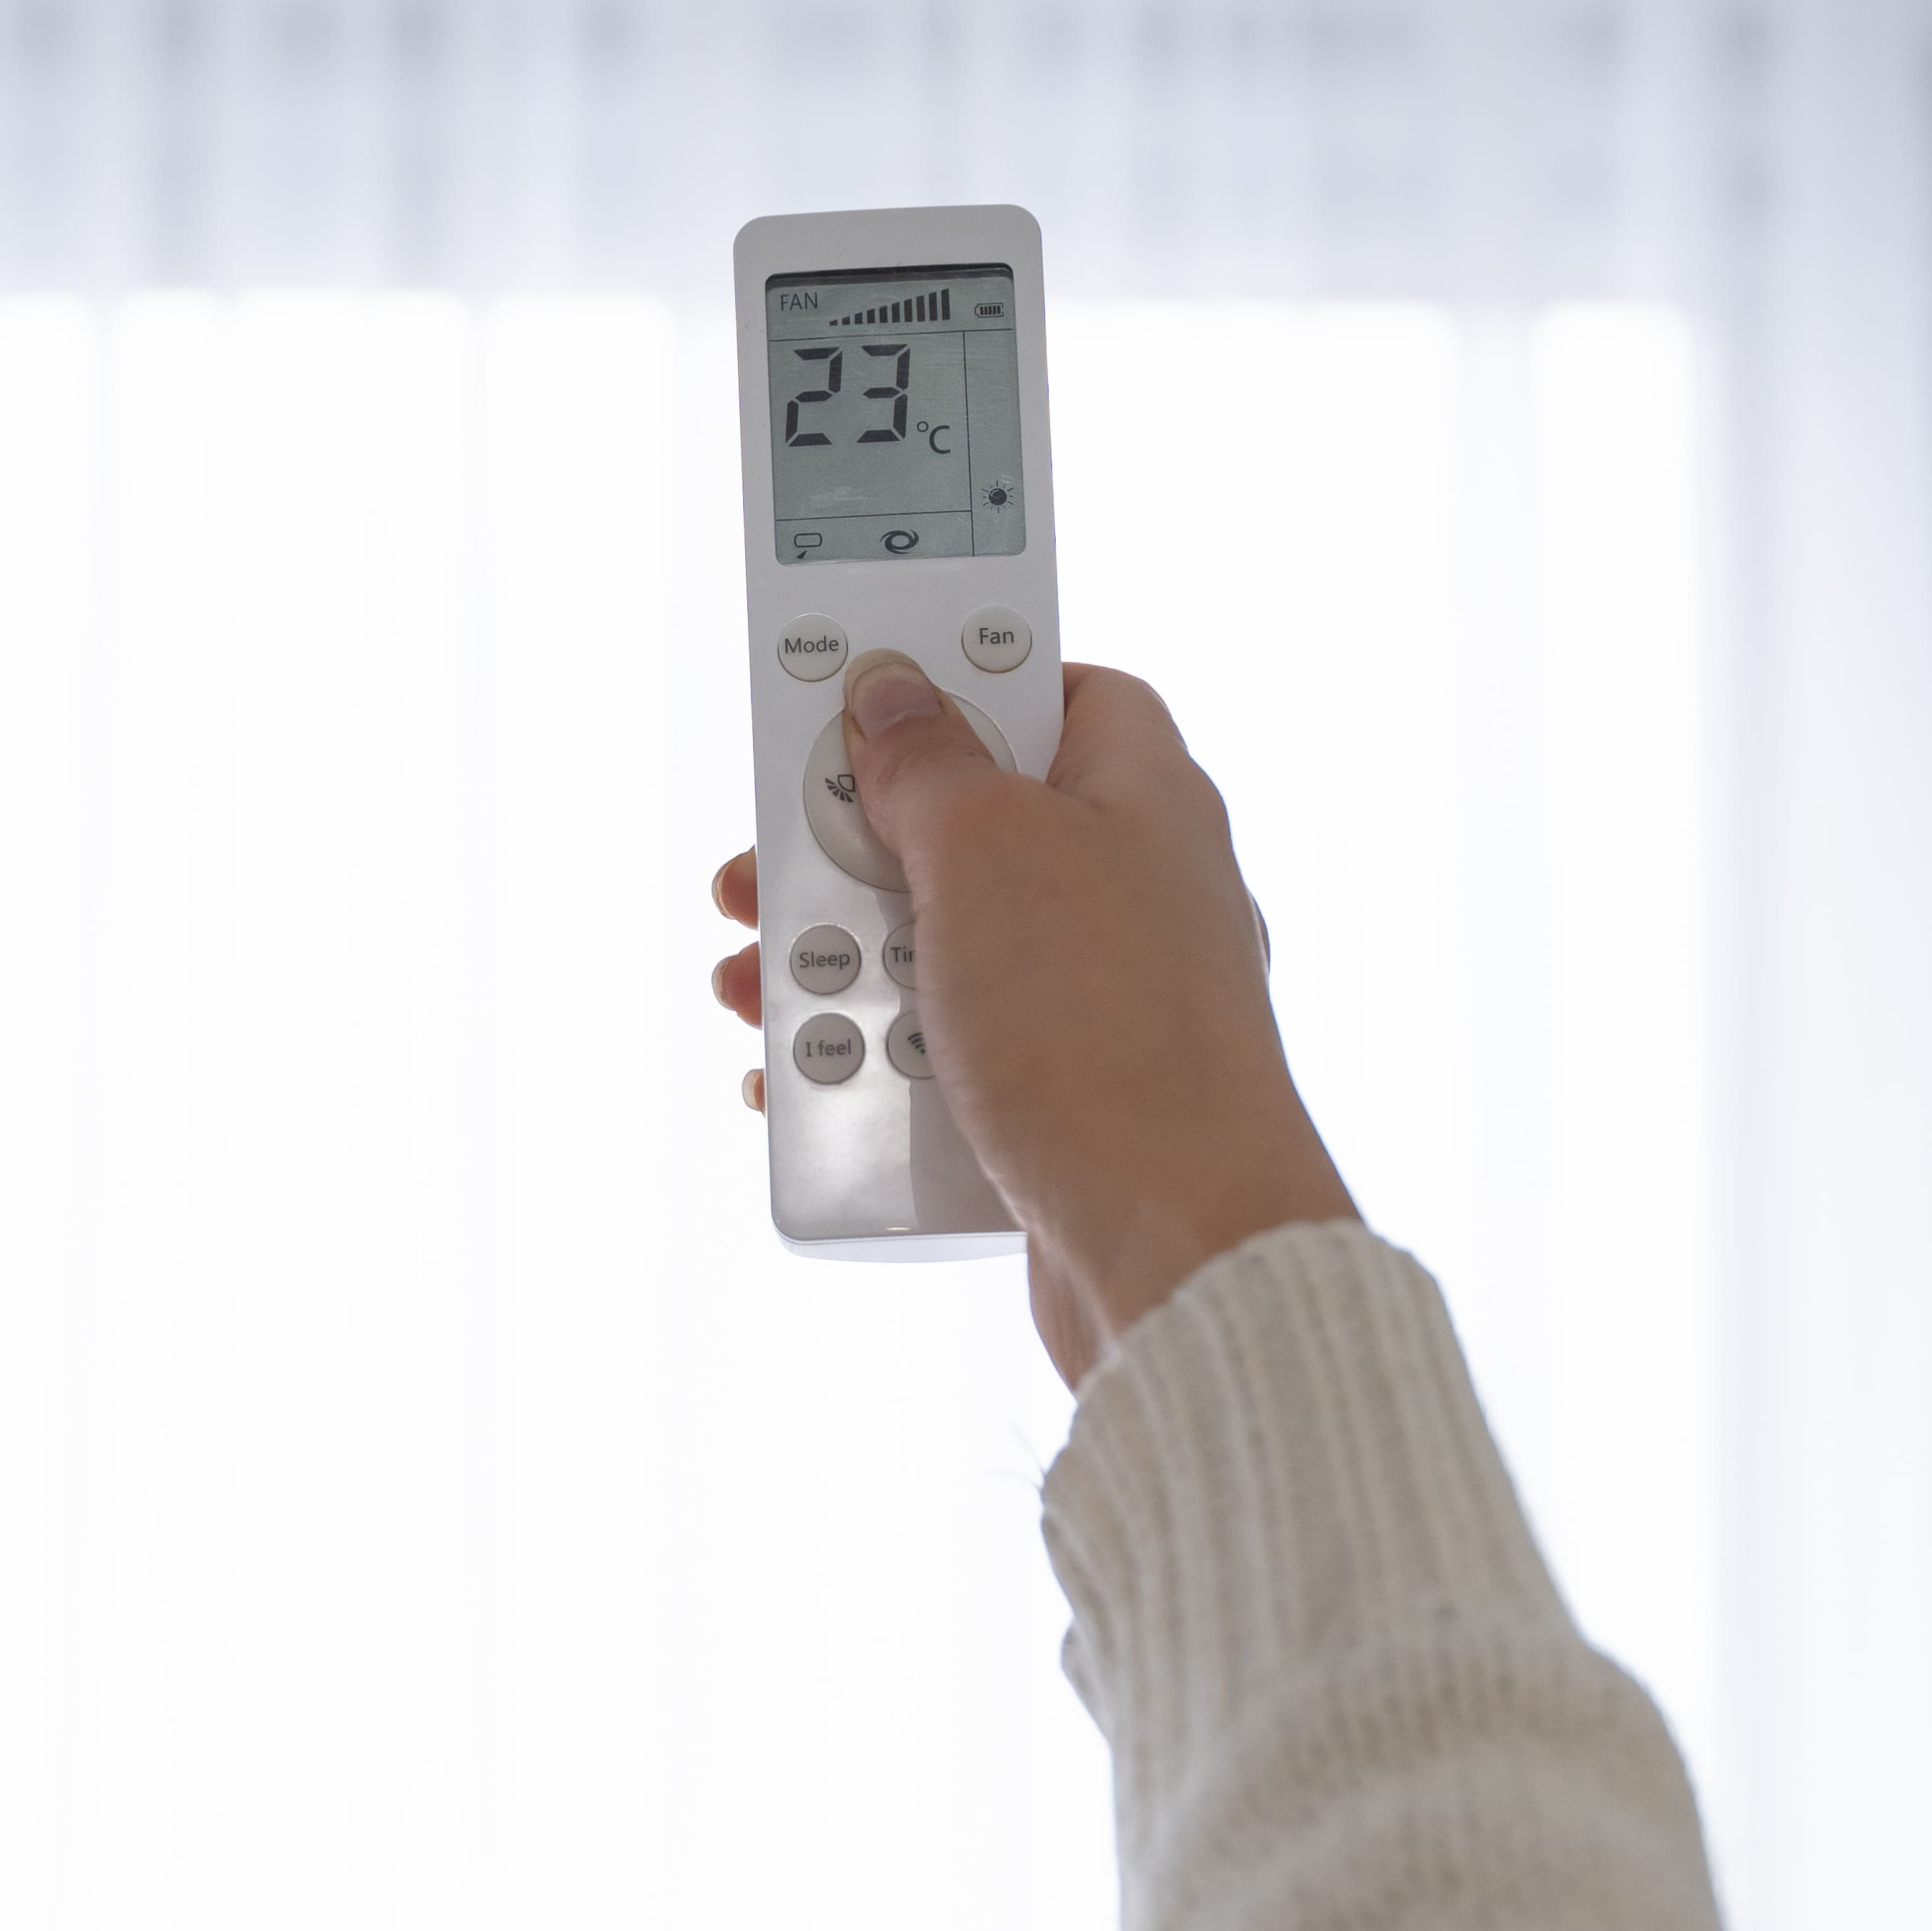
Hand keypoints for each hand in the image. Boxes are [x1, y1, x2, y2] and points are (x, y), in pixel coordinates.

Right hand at [710, 656, 1354, 1384]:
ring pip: (941, 951)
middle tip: (759, 869)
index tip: (856, 697)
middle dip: (847, 854)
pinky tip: (804, 1083)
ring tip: (755, 988)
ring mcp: (1099, 1004)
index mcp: (1143, 795)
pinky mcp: (1064, 1103)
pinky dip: (874, 1065)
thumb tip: (895, 692)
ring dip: (838, 966)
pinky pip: (948, 1060)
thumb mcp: (987, 848)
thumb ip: (929, 762)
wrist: (1176, 1247)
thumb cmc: (1107, 1031)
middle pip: (965, 828)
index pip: (1056, 690)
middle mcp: (1130, 892)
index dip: (956, 682)